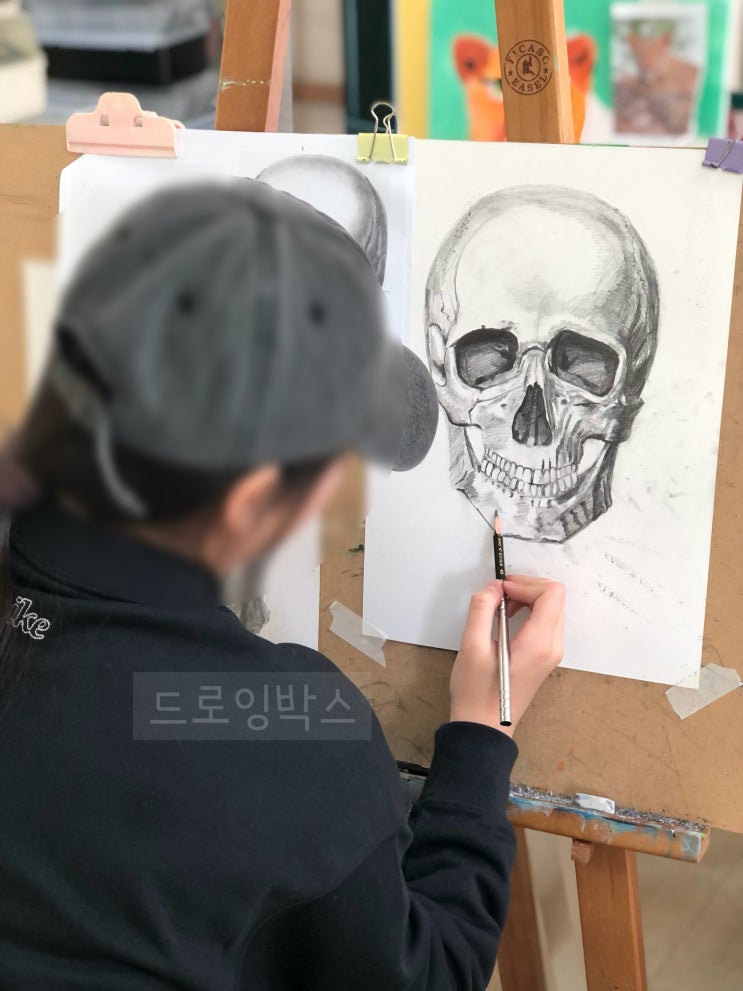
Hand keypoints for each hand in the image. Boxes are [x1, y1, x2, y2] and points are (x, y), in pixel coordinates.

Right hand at [449, 575, 564, 737]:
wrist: (484, 727)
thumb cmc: (476, 691)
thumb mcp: (471, 646)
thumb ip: (482, 609)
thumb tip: (494, 586)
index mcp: (539, 643)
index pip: (551, 594)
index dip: (526, 584)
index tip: (500, 590)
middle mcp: (553, 646)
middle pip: (555, 598)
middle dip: (527, 588)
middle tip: (498, 594)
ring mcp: (552, 653)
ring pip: (552, 609)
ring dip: (528, 599)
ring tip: (500, 607)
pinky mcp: (545, 657)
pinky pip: (546, 622)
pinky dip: (530, 612)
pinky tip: (506, 619)